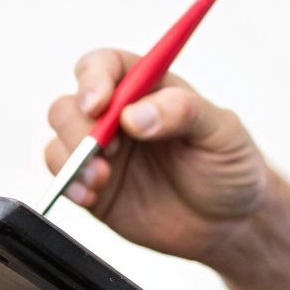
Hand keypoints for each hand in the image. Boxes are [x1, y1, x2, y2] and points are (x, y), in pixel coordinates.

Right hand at [45, 49, 271, 263]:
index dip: (93, 79)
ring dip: (71, 158)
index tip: (99, 105)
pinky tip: (93, 196)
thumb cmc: (230, 166)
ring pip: (60, 139)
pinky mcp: (93, 188)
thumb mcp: (222, 131)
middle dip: (78, 127)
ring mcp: (102, 152)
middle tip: (104, 150)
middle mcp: (117, 115)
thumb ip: (183, 112)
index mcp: (147, 88)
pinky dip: (69, 186)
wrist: (230, 223)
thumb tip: (135, 114)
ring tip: (102, 179)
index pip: (104, 66)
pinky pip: (63, 179)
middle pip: (71, 104)